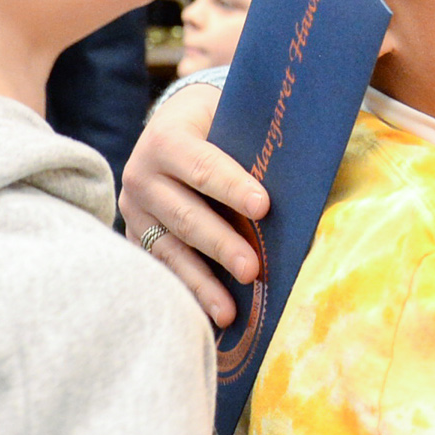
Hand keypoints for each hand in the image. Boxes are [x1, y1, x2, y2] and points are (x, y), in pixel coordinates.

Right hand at [119, 84, 267, 326]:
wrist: (172, 125)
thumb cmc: (216, 124)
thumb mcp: (228, 119)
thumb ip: (251, 143)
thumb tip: (301, 173)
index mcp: (166, 139)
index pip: (201, 165)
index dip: (232, 186)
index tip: (263, 206)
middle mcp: (141, 176)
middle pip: (185, 215)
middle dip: (221, 244)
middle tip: (253, 269)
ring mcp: (133, 210)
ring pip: (169, 250)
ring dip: (202, 282)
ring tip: (229, 311)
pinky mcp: (135, 236)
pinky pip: (162, 267)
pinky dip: (188, 291)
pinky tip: (208, 314)